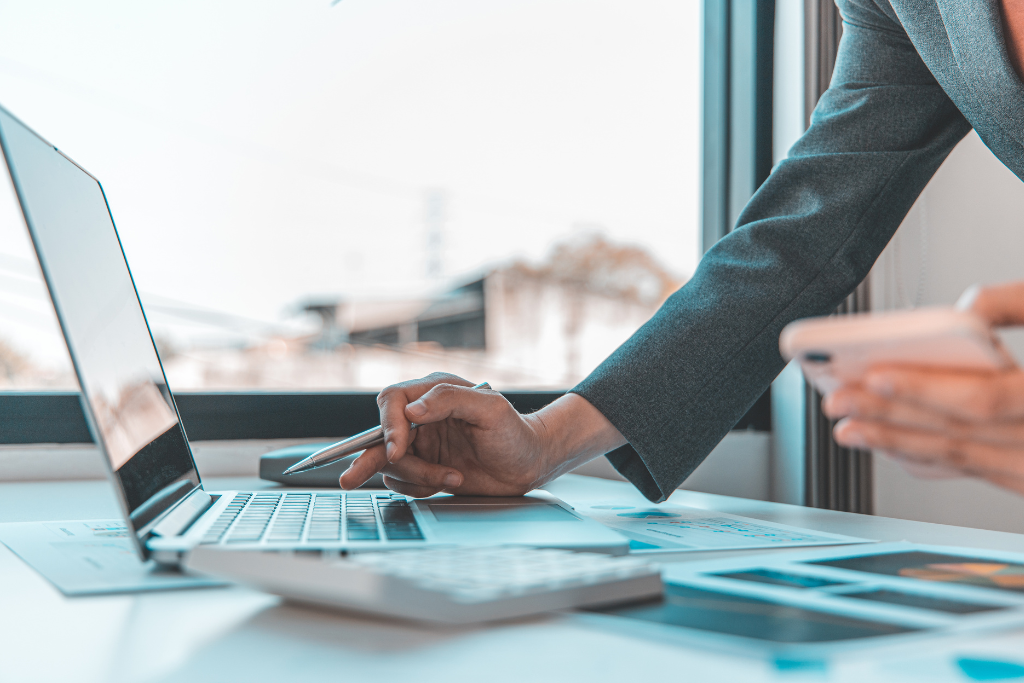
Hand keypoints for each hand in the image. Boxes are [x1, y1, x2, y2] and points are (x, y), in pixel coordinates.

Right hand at [339, 372, 625, 496]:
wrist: (530, 466)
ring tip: (450, 478)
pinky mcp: (425, 468)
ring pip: (390, 463)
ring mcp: (423, 444)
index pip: (392, 401)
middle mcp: (424, 417)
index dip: (388, 425)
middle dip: (384, 458)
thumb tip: (411, 410)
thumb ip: (449, 400)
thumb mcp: (490, 409)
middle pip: (381, 434)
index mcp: (435, 393)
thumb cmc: (515, 433)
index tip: (397, 449)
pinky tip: (447, 482)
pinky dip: (418, 488)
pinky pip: (401, 481)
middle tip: (368, 474)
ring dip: (416, 477)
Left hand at [823, 282, 1023, 493]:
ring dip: (898, 443)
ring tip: (849, 426)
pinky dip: (928, 458)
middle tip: (839, 401)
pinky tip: (890, 444)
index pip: (989, 400)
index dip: (929, 390)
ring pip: (962, 459)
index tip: (877, 375)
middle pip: (961, 434)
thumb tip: (964, 306)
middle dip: (891, 419)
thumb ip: (1021, 303)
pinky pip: (974, 471)